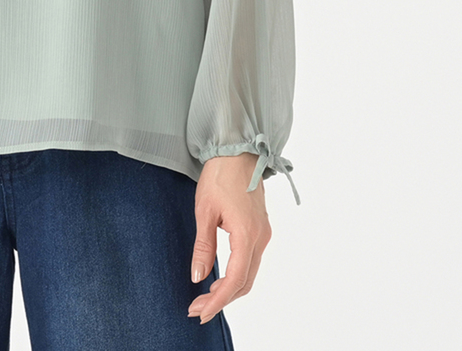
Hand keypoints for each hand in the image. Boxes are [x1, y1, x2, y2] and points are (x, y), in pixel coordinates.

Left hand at [187, 152, 271, 324]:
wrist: (238, 150)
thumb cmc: (220, 175)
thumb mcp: (204, 210)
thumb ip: (203, 246)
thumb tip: (198, 276)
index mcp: (247, 234)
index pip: (235, 279)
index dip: (218, 300)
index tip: (201, 312)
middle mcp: (260, 238)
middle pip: (245, 282)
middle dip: (222, 299)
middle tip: (198, 309)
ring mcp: (263, 233)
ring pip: (249, 273)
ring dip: (229, 289)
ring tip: (205, 297)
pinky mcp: (260, 228)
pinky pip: (251, 261)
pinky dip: (237, 275)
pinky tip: (221, 278)